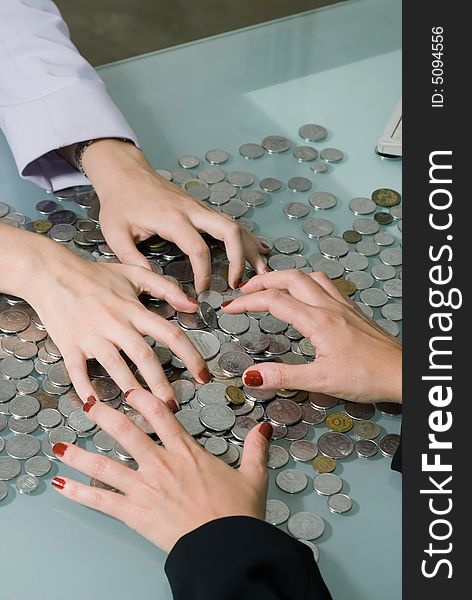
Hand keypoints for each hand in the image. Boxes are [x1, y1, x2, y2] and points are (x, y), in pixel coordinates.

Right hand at [24, 241, 208, 403]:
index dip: (190, 356)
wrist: (51, 273)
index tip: (202, 375)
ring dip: (130, 390)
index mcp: (134, 310)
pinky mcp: (69, 344)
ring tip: (143, 410)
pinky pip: (77, 370)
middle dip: (160, 384)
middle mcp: (115, 324)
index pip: (170, 334)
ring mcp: (91, 335)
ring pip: (115, 366)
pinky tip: (94, 406)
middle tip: (172, 406)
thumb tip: (194, 304)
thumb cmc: (94, 275)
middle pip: (144, 356)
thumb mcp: (134, 273)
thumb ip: (166, 288)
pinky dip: (85, 388)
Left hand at [50, 389, 270, 552]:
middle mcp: (161, 464)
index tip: (130, 390)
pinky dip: (78, 492)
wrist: (226, 548)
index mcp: (187, 452)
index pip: (161, 415)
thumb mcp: (253, 477)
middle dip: (103, 416)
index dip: (143, 399)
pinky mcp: (134, 513)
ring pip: (105, 465)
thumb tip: (263, 428)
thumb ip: (256, 449)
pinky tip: (60, 484)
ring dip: (79, 454)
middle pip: (125, 432)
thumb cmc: (237, 514)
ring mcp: (145, 488)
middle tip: (86, 404)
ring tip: (59, 446)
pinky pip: (100, 501)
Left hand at [81, 140, 268, 292]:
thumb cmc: (119, 202)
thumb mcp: (115, 232)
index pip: (198, 249)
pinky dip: (247, 238)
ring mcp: (200, 207)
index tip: (201, 291)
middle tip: (240, 283)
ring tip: (262, 271)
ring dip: (251, 249)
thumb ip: (132, 259)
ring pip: (236, 225)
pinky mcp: (203, 208)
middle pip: (229, 231)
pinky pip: (231, 222)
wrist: (124, 172)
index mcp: (172, 218)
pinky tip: (259, 250)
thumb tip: (153, 282)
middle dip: (240, 258)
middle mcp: (192, 210)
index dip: (204, 274)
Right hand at [222, 270, 401, 403]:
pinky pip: (326, 283)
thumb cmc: (368, 377)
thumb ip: (283, 376)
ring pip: (309, 275)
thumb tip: (251, 376)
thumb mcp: (320, 381)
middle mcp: (329, 306)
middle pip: (289, 277)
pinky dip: (306, 281)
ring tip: (270, 286)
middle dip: (262, 280)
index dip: (247, 302)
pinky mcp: (352, 310)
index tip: (229, 308)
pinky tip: (305, 293)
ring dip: (285, 276)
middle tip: (243, 289)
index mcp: (318, 320)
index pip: (274, 301)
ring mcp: (342, 305)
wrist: (402, 373)